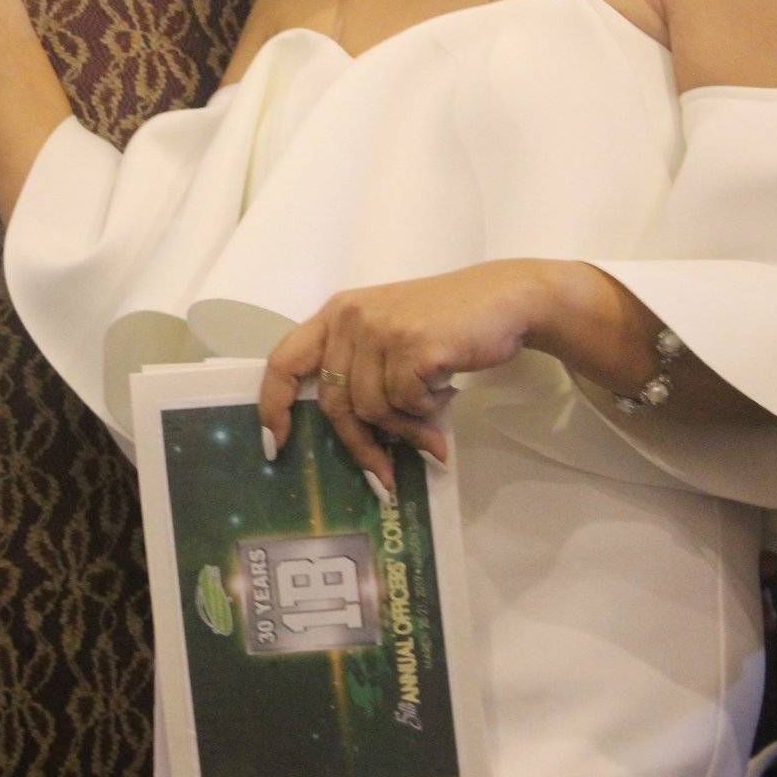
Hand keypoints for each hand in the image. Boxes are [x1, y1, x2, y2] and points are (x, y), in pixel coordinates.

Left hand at [258, 260, 550, 493]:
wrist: (503, 300)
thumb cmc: (447, 323)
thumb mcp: (391, 336)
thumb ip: (365, 374)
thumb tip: (360, 442)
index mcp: (338, 313)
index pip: (284, 360)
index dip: (274, 405)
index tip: (275, 442)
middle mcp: (351, 317)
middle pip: (335, 402)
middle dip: (360, 445)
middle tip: (384, 476)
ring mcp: (381, 328)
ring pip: (373, 409)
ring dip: (405, 426)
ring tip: (434, 413)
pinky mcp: (411, 345)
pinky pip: (406, 403)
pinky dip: (427, 410)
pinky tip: (446, 389)